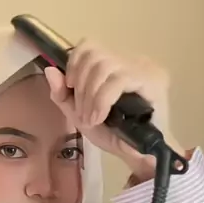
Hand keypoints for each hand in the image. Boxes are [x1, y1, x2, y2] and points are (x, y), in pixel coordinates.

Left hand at [45, 41, 185, 181]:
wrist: (140, 156)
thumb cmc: (114, 134)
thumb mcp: (80, 114)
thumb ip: (63, 94)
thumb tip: (50, 70)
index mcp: (116, 64)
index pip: (90, 46)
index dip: (74, 63)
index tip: (70, 88)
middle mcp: (132, 61)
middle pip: (94, 54)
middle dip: (81, 86)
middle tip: (82, 113)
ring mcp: (144, 68)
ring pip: (104, 66)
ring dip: (90, 96)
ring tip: (91, 119)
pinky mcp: (152, 80)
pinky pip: (118, 81)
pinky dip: (102, 100)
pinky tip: (100, 117)